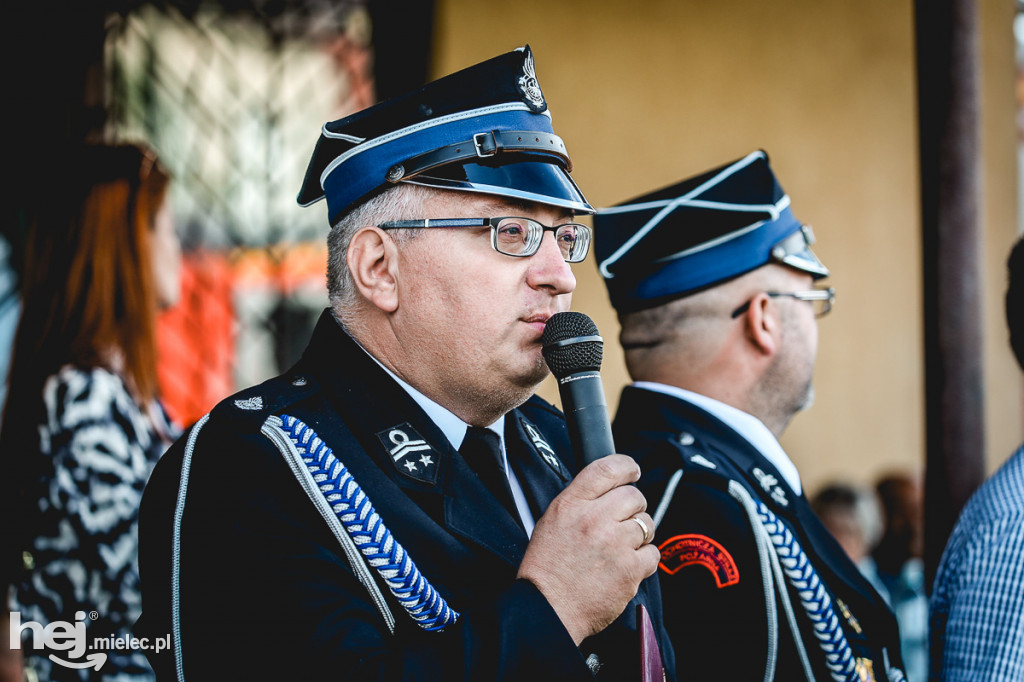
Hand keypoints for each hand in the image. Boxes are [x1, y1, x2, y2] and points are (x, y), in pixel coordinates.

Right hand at [517, 454, 658, 644]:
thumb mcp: (552, 520)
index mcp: (571, 504)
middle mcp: (594, 519)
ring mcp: (614, 544)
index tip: (633, 471)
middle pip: (634, 496)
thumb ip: (581, 501)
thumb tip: (611, 491)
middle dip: (633, 506)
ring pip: (647, 524)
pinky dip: (644, 559)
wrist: (547, 608)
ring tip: (620, 548)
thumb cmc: (547, 567)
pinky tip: (627, 565)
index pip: (608, 468)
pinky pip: (653, 553)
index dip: (627, 466)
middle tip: (623, 521)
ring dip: (639, 534)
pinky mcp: (630, 569)